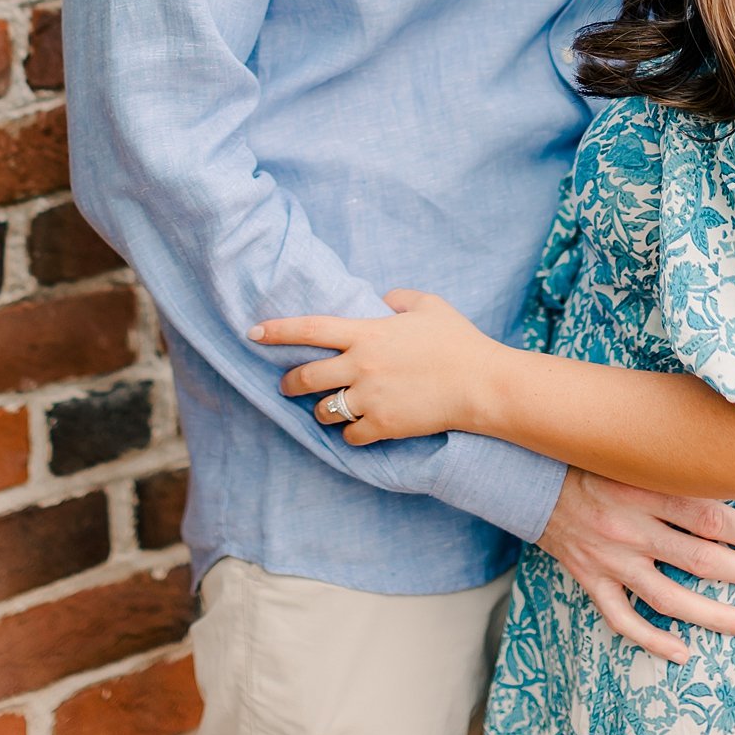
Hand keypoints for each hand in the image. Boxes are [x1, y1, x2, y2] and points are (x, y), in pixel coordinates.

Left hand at [251, 290, 499, 441]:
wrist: (481, 384)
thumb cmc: (458, 341)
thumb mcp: (428, 305)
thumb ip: (399, 298)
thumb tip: (382, 299)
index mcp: (367, 333)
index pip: (309, 329)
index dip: (277, 331)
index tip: (253, 333)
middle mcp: (361, 366)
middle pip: (306, 377)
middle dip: (289, 383)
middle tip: (286, 385)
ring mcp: (370, 399)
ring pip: (324, 410)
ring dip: (320, 410)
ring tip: (327, 408)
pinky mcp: (383, 427)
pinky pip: (350, 436)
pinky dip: (350, 434)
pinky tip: (358, 429)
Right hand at [538, 468, 734, 664]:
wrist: (525, 474)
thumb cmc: (588, 455)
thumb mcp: (630, 448)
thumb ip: (672, 457)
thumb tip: (728, 458)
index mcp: (641, 488)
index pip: (708, 514)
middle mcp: (628, 526)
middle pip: (700, 558)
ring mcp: (608, 559)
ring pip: (669, 597)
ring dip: (714, 615)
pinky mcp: (589, 579)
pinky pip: (623, 619)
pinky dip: (653, 638)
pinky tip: (683, 651)